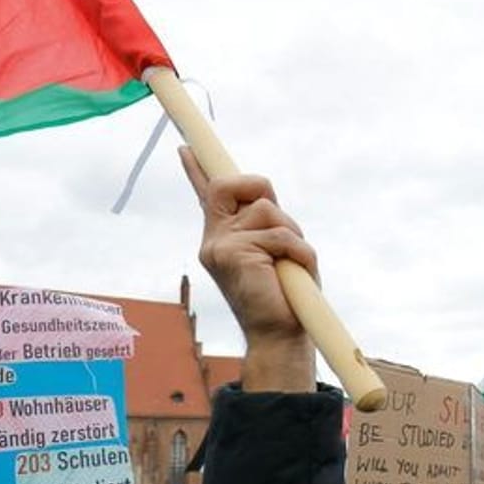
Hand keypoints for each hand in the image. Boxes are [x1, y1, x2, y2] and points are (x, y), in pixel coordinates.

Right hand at [180, 151, 315, 391]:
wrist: (279, 336)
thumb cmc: (284, 295)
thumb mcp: (276, 251)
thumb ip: (266, 225)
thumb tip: (266, 202)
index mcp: (222, 237)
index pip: (206, 195)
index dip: (197, 168)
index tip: (185, 147)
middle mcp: (214, 239)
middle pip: (233, 183)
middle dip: (262, 189)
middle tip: (279, 226)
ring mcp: (219, 245)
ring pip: (268, 210)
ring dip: (292, 236)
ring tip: (288, 266)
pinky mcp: (233, 253)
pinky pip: (280, 235)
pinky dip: (299, 253)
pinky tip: (292, 275)